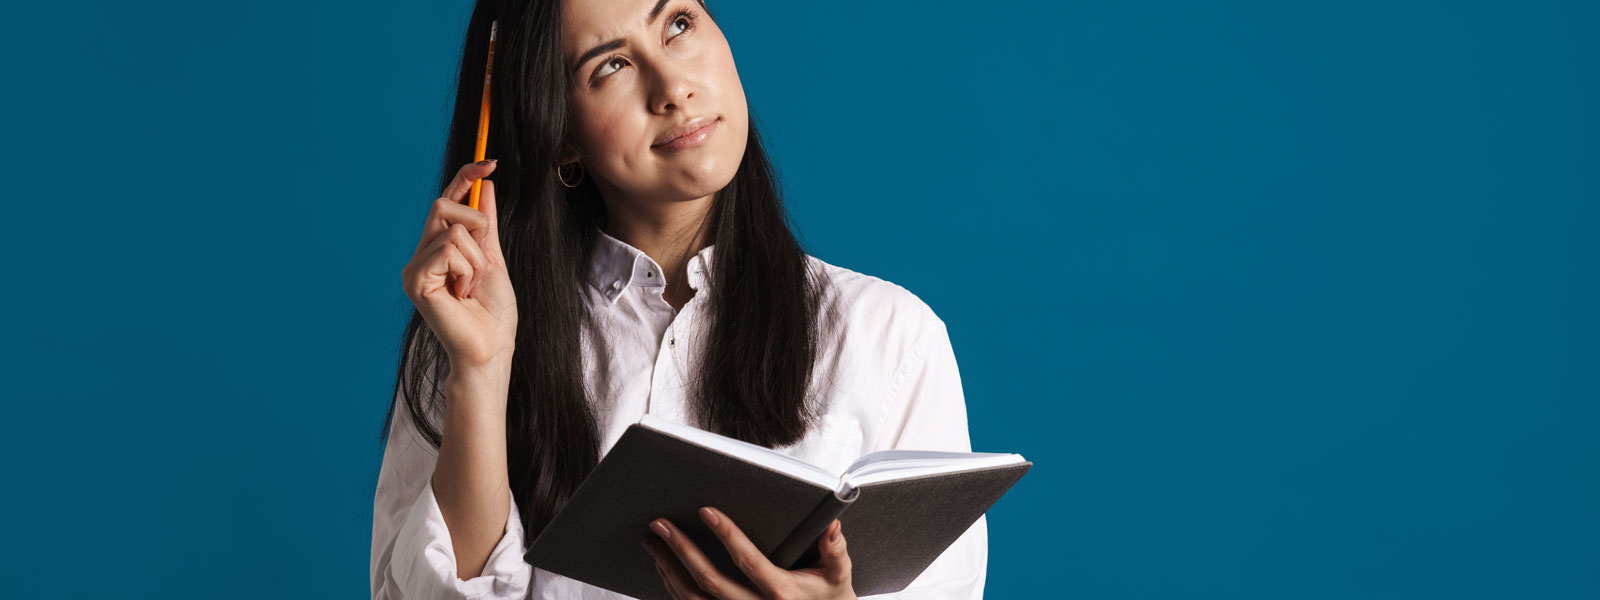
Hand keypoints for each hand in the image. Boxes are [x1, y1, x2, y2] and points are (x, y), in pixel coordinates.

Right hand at [400, 160, 516, 369]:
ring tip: (473, 287)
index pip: (446, 202)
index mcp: (437, 250)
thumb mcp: (494, 259)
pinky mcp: (415, 280)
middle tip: (484, 259)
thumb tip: (486, 186)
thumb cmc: (493, 313)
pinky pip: (448, 249)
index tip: (490, 162)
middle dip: (477, 225)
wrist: (491, 347)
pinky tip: (463, 294)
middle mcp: (421, 255)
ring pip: (453, 230)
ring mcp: (415, 268)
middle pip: (444, 206)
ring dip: (477, 259)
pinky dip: (467, 269)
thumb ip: (487, 225)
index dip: (465, 178)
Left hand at [643, 507, 856, 599]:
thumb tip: (833, 525)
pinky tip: (663, 567)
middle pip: (709, 582)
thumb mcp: (838, 576)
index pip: (748, 561)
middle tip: (659, 524)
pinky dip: (672, 588)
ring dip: (668, 569)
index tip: (706, 511)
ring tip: (652, 542)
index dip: (727, 536)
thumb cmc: (829, 597)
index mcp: (781, 593)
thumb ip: (836, 551)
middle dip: (681, 550)